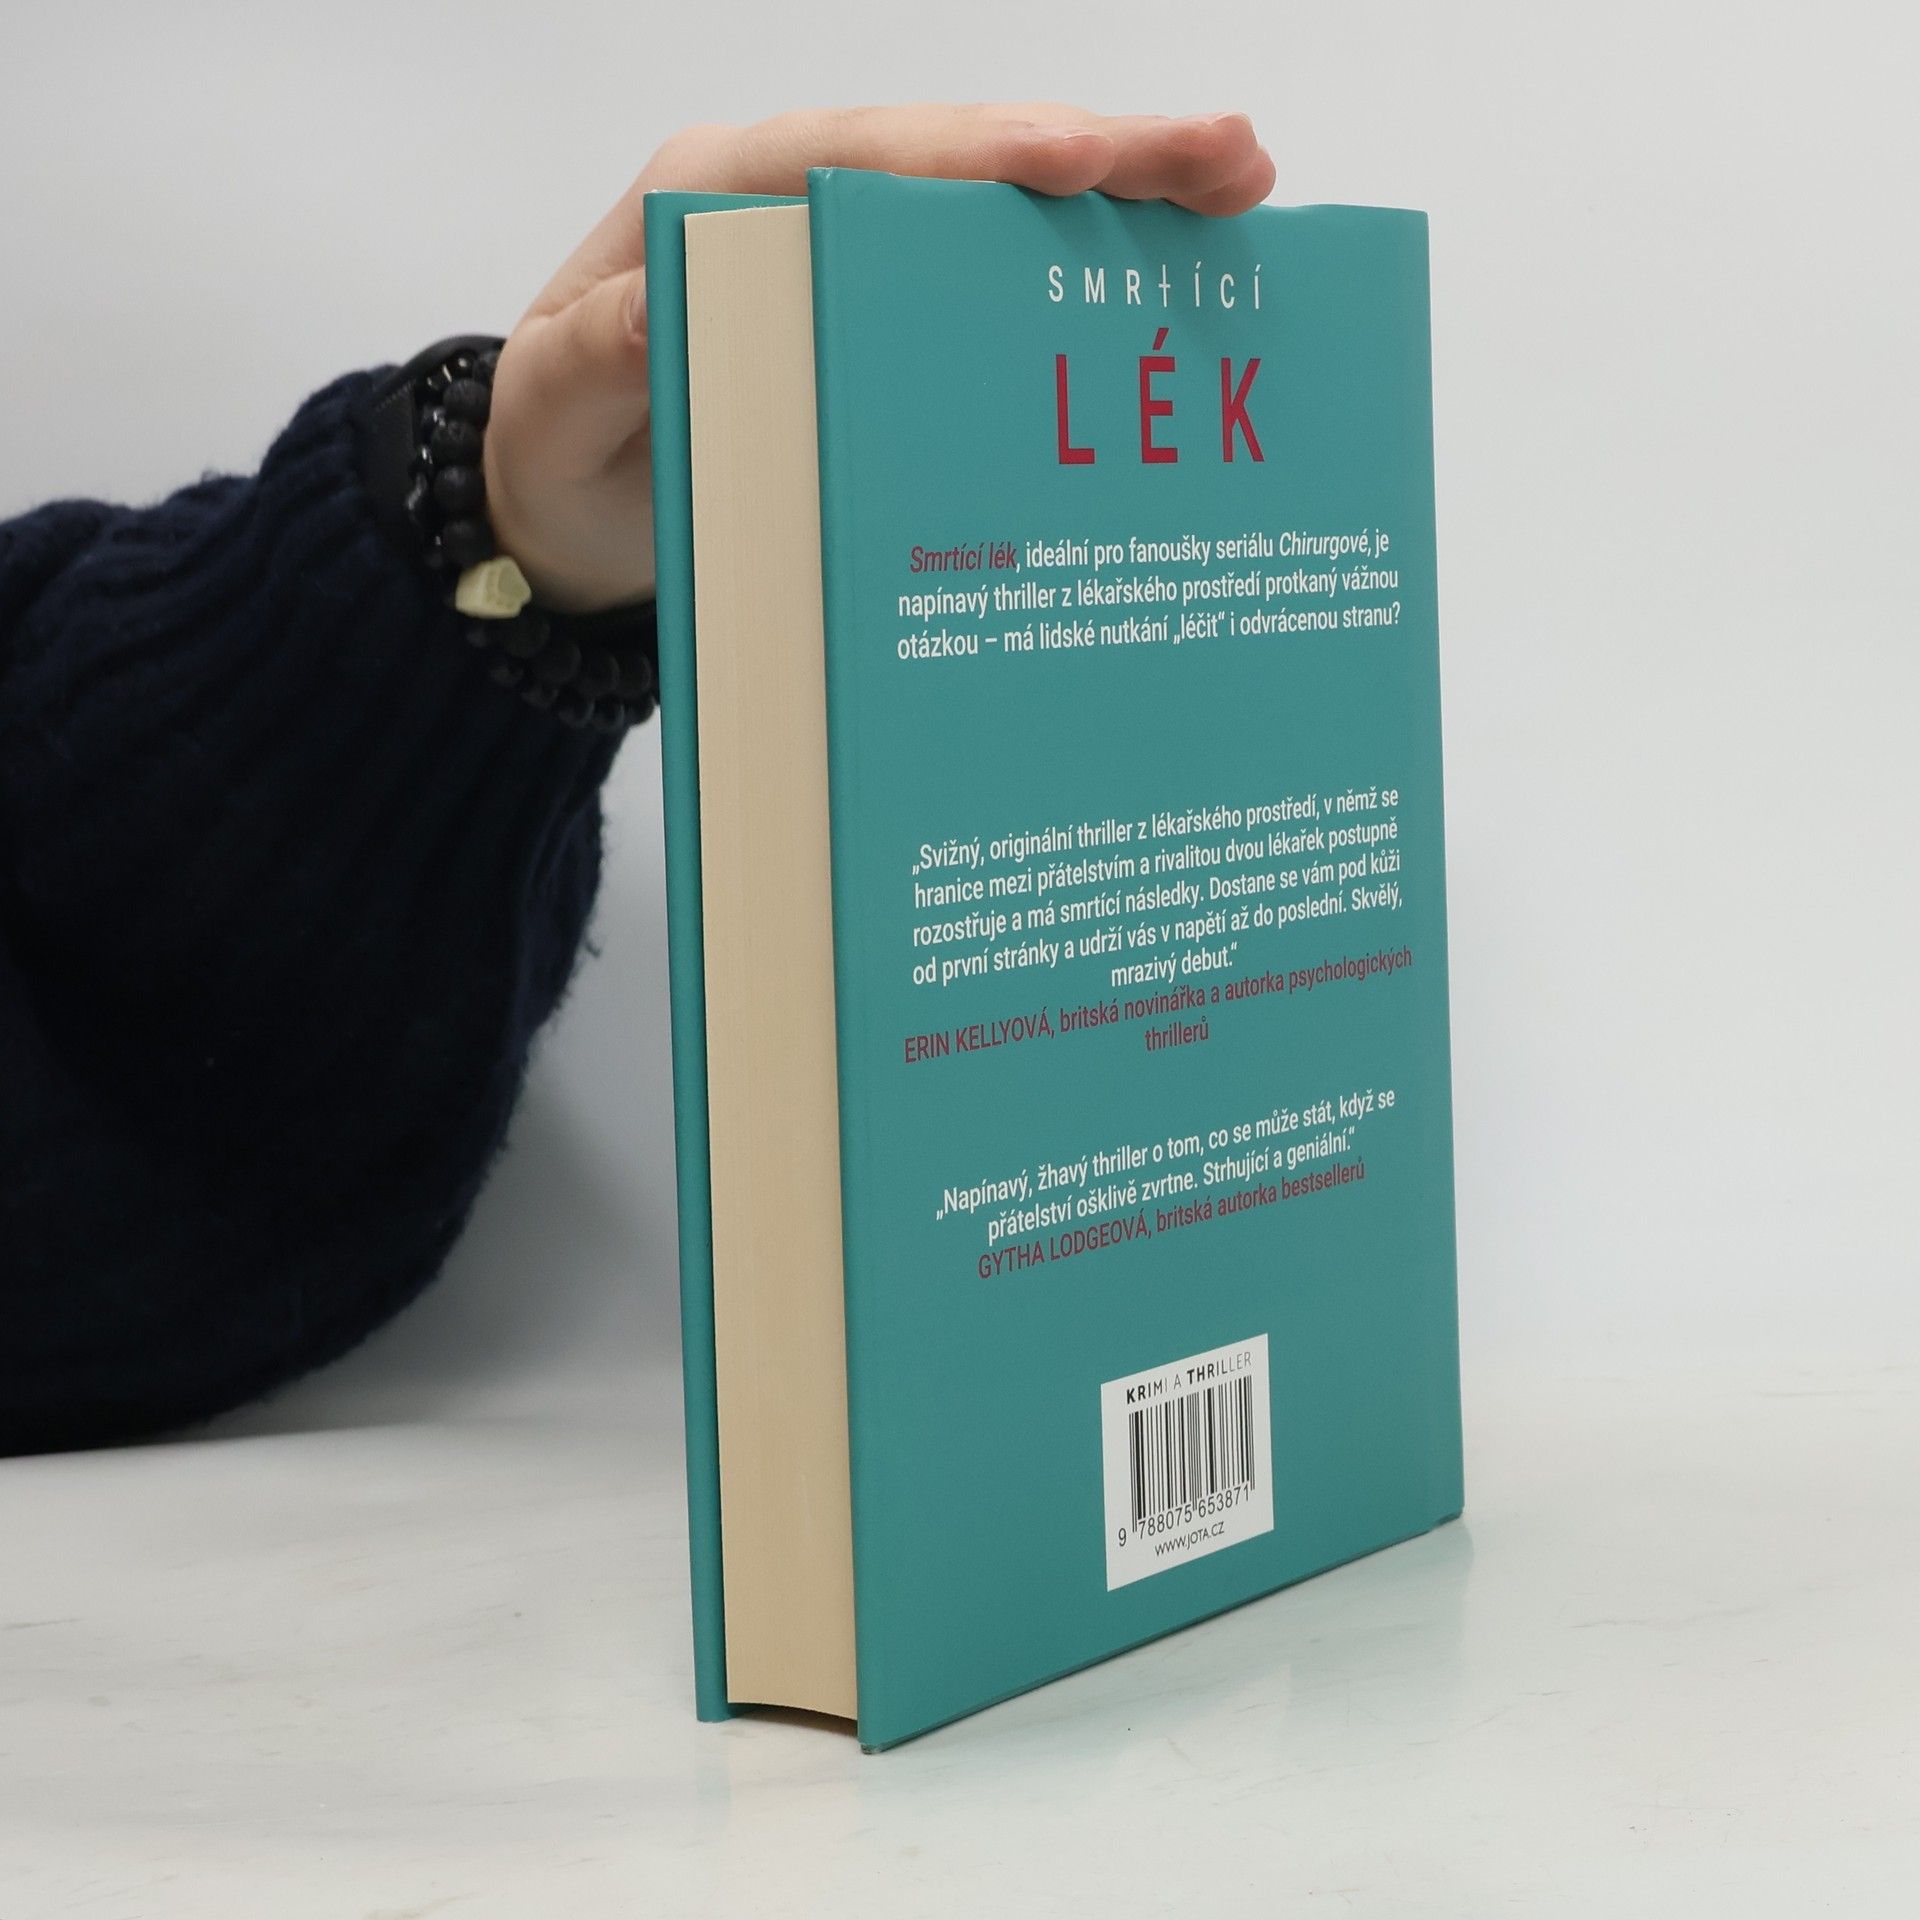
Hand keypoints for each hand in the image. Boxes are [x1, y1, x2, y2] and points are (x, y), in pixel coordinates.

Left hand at [483, 105, 1276, 610]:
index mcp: (716, 197)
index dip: (981, 157)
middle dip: (1100, 153)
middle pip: (960, 160)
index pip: (866, 159)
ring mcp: (841, 256)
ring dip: (1117, 197)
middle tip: (1233, 158)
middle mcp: (792, 203)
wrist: (550, 515)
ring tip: (1238, 190)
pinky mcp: (871, 317)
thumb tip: (681, 301)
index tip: (1084, 160)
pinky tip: (1162, 272)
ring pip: (991, 209)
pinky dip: (1073, 270)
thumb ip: (605, 354)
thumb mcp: (555, 414)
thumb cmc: (552, 457)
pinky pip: (982, 278)